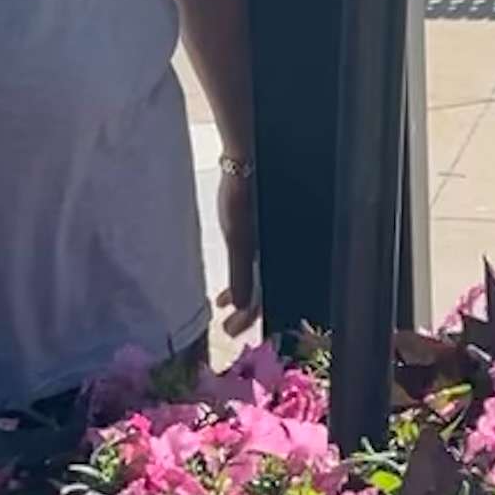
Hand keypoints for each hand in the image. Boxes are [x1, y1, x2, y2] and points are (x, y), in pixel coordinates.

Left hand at [213, 154, 259, 333]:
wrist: (244, 163)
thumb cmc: (241, 198)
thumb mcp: (238, 239)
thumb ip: (241, 274)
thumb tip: (242, 307)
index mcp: (270, 256)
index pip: (263, 297)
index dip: (248, 318)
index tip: (231, 331)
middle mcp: (271, 253)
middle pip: (261, 292)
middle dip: (244, 312)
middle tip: (228, 328)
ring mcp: (263, 244)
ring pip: (255, 280)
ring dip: (239, 297)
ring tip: (223, 308)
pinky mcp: (255, 233)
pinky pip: (249, 265)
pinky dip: (237, 279)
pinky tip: (223, 288)